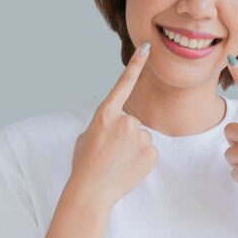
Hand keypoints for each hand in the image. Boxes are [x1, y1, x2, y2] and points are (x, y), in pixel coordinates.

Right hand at [70, 44, 156, 208]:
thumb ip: (106, 122)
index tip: (147, 47)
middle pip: (133, 121)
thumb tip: (117, 122)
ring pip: (142, 137)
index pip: (124, 83)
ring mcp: (140, 136)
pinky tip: (128, 167)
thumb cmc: (85, 163)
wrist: (91, 190)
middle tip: (110, 151)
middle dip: (124, 135)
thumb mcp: (88, 134)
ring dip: (132, 147)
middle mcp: (125, 120)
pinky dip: (141, 159)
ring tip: (118, 160)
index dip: (136, 64)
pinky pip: (149, 151)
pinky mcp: (152, 152)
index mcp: (105, 113)